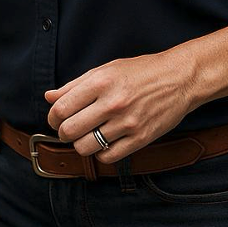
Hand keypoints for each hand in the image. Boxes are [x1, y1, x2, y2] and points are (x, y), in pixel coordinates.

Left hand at [44, 49, 197, 163]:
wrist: (179, 78)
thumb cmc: (140, 71)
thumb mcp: (106, 69)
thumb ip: (76, 84)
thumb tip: (49, 97)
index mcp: (101, 81)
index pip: (61, 108)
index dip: (53, 117)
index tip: (57, 117)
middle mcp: (112, 102)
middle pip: (69, 130)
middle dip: (63, 132)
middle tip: (69, 128)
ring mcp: (127, 122)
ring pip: (86, 147)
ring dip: (81, 144)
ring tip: (87, 135)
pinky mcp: (140, 139)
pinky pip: (107, 157)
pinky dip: (101, 153)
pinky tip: (105, 142)